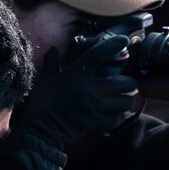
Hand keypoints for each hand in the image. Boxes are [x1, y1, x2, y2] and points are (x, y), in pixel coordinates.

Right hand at [17, 35, 138, 148]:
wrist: (38, 129)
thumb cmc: (41, 103)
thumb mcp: (45, 80)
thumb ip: (51, 64)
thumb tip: (52, 50)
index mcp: (76, 74)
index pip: (99, 54)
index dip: (113, 45)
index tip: (124, 40)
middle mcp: (88, 88)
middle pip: (123, 83)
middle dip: (130, 83)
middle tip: (129, 84)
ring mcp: (93, 106)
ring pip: (124, 102)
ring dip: (127, 101)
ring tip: (125, 100)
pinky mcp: (95, 123)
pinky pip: (116, 119)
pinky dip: (118, 118)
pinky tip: (115, 116)